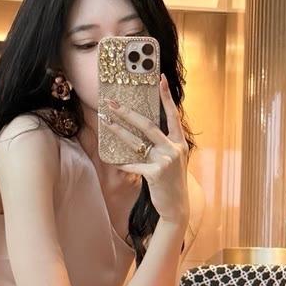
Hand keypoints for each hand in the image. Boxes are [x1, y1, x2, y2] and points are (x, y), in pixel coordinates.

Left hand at [99, 74, 189, 225]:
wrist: (177, 206)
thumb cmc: (172, 181)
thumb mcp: (173, 160)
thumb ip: (163, 145)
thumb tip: (143, 129)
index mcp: (179, 143)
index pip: (172, 115)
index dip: (166, 97)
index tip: (161, 79)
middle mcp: (174, 149)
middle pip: (148, 124)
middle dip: (128, 112)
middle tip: (112, 103)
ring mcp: (165, 161)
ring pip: (137, 142)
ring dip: (118, 131)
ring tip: (105, 122)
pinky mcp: (155, 174)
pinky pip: (133, 165)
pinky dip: (122, 163)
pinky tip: (112, 160)